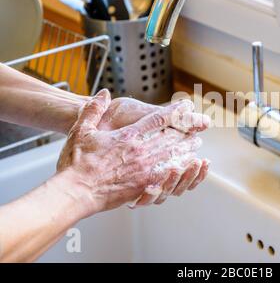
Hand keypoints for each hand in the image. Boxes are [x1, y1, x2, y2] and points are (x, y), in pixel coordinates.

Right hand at [56, 90, 209, 215]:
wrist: (76, 191)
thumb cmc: (77, 163)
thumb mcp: (81, 129)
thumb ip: (93, 109)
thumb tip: (103, 94)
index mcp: (128, 136)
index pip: (157, 119)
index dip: (175, 111)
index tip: (186, 106)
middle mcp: (140, 151)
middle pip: (170, 137)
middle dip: (186, 131)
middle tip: (197, 129)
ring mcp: (144, 169)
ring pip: (172, 155)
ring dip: (186, 149)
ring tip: (195, 146)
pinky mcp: (144, 185)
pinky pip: (167, 175)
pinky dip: (179, 169)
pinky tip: (186, 167)